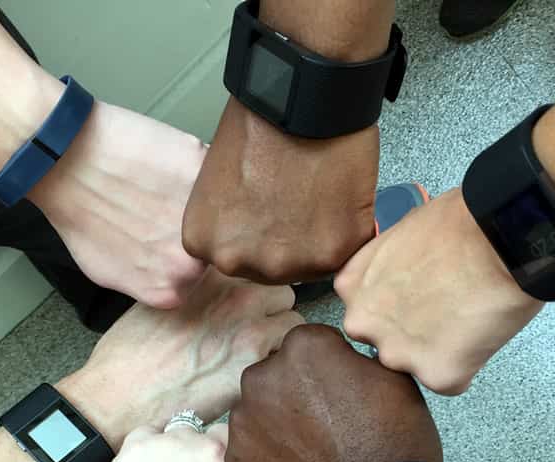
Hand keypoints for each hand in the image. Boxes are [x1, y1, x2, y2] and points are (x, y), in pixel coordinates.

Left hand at [30, 99, 208, 308]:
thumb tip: (169, 273)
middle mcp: (193, 262)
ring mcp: (202, 216)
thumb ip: (149, 280)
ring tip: (161, 184)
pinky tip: (162, 162)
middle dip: (193, 226)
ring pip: (216, 207)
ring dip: (198, 196)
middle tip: (164, 207)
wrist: (69, 164)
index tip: (167, 236)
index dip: (182, 252)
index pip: (197, 277)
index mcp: (171, 290)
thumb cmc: (80, 214)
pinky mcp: (202, 171)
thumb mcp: (108, 272)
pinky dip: (193, 163)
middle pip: (211, 245)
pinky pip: (209, 169)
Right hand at [59, 269, 301, 449]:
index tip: (246, 306)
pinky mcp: (254, 363)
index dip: (254, 288)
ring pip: (293, 322)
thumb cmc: (130, 353)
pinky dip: (279, 365)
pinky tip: (254, 375)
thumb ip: (198, 288)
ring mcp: (249, 326)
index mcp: (210, 273)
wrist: (120, 395)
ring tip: (255, 357)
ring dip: (280, 338)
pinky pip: (287, 355)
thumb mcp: (159, 300)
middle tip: (253, 333)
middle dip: (273, 310)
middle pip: (283, 291)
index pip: (256, 267)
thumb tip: (221, 292)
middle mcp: (234, 293)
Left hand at [93, 424, 262, 461]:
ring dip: (176, 450)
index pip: (243, 441)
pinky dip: (147, 450)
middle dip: (204, 451)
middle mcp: (211, 451)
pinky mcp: (139, 443)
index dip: (231, 453)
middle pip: (211, 434)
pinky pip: (148, 434)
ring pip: (180, 432)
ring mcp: (174, 444)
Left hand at [182, 99, 377, 283]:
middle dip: (286, 243)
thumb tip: (249, 233)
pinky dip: (349, 229)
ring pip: (310, 266)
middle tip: (298, 203)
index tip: (269, 214)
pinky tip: (340, 196)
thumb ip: (228, 220)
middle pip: (270, 269)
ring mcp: (287, 262)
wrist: (302, 98)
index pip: (234, 260)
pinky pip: (345, 253)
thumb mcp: (216, 181)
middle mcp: (240, 261)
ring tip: (320, 197)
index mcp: (205, 243)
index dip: (257, 236)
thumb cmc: (260, 123)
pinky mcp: (331, 253)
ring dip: (318, 240)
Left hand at [226, 324, 440, 461]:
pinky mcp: (235, 460)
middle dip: (296, 391)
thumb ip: (354, 358)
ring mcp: (244, 420)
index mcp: (304, 347)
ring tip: (312, 452)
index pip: (309, 344)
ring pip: (259, 411)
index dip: (328, 367)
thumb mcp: (393, 379)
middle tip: (326, 423)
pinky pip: (250, 448)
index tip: (342, 390)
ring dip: (278, 423)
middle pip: (276, 374)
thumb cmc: (395, 444)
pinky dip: (268, 457)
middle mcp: (262, 376)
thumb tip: (341, 360)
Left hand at [336, 187, 544, 393]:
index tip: (420, 298)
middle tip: (445, 313)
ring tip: (467, 320)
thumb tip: (400, 277)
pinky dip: (466, 365)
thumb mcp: (401, 233)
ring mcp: (397, 353)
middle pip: (384, 343)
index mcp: (352, 287)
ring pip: (414, 365)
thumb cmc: (459, 223)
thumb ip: (386, 267)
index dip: (398, 307)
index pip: (366, 313)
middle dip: (412, 335)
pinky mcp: (436, 374)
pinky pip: (450, 381)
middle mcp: (364, 324)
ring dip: (437, 352)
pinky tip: (480, 334)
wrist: (500, 238)